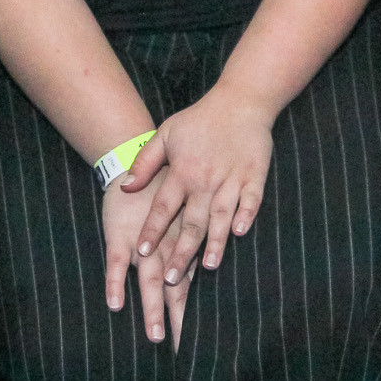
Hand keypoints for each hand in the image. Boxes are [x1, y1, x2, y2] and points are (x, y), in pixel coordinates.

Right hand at [100, 172, 189, 346]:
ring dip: (152, 309)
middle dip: (178, 318)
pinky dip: (115, 283)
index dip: (191, 309)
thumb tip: (205, 262)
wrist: (135, 159)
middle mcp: (165, 248)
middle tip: (182, 348)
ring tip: (156, 335)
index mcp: (179, 245)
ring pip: (148, 281)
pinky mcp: (119, 236)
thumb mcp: (180, 210)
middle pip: (173, 290)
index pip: (188, 284)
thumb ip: (190, 235)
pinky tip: (115, 304)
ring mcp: (142, 244)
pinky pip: (116, 263)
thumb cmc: (160, 187)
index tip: (198, 336)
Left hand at [123, 89, 273, 282]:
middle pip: (192, 222)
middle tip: (171, 280)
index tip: (140, 253)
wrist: (241, 100)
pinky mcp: (254, 175)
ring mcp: (232, 178)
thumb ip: (144, 162)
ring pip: (221, 216)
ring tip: (208, 266)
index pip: (163, 206)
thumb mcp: (165, 134)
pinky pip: (251, 199)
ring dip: (214, 243)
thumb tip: (125, 188)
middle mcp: (205, 179)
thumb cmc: (199, 120)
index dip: (152, 230)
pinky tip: (240, 233)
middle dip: (181, 252)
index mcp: (182, 171)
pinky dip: (246, 215)